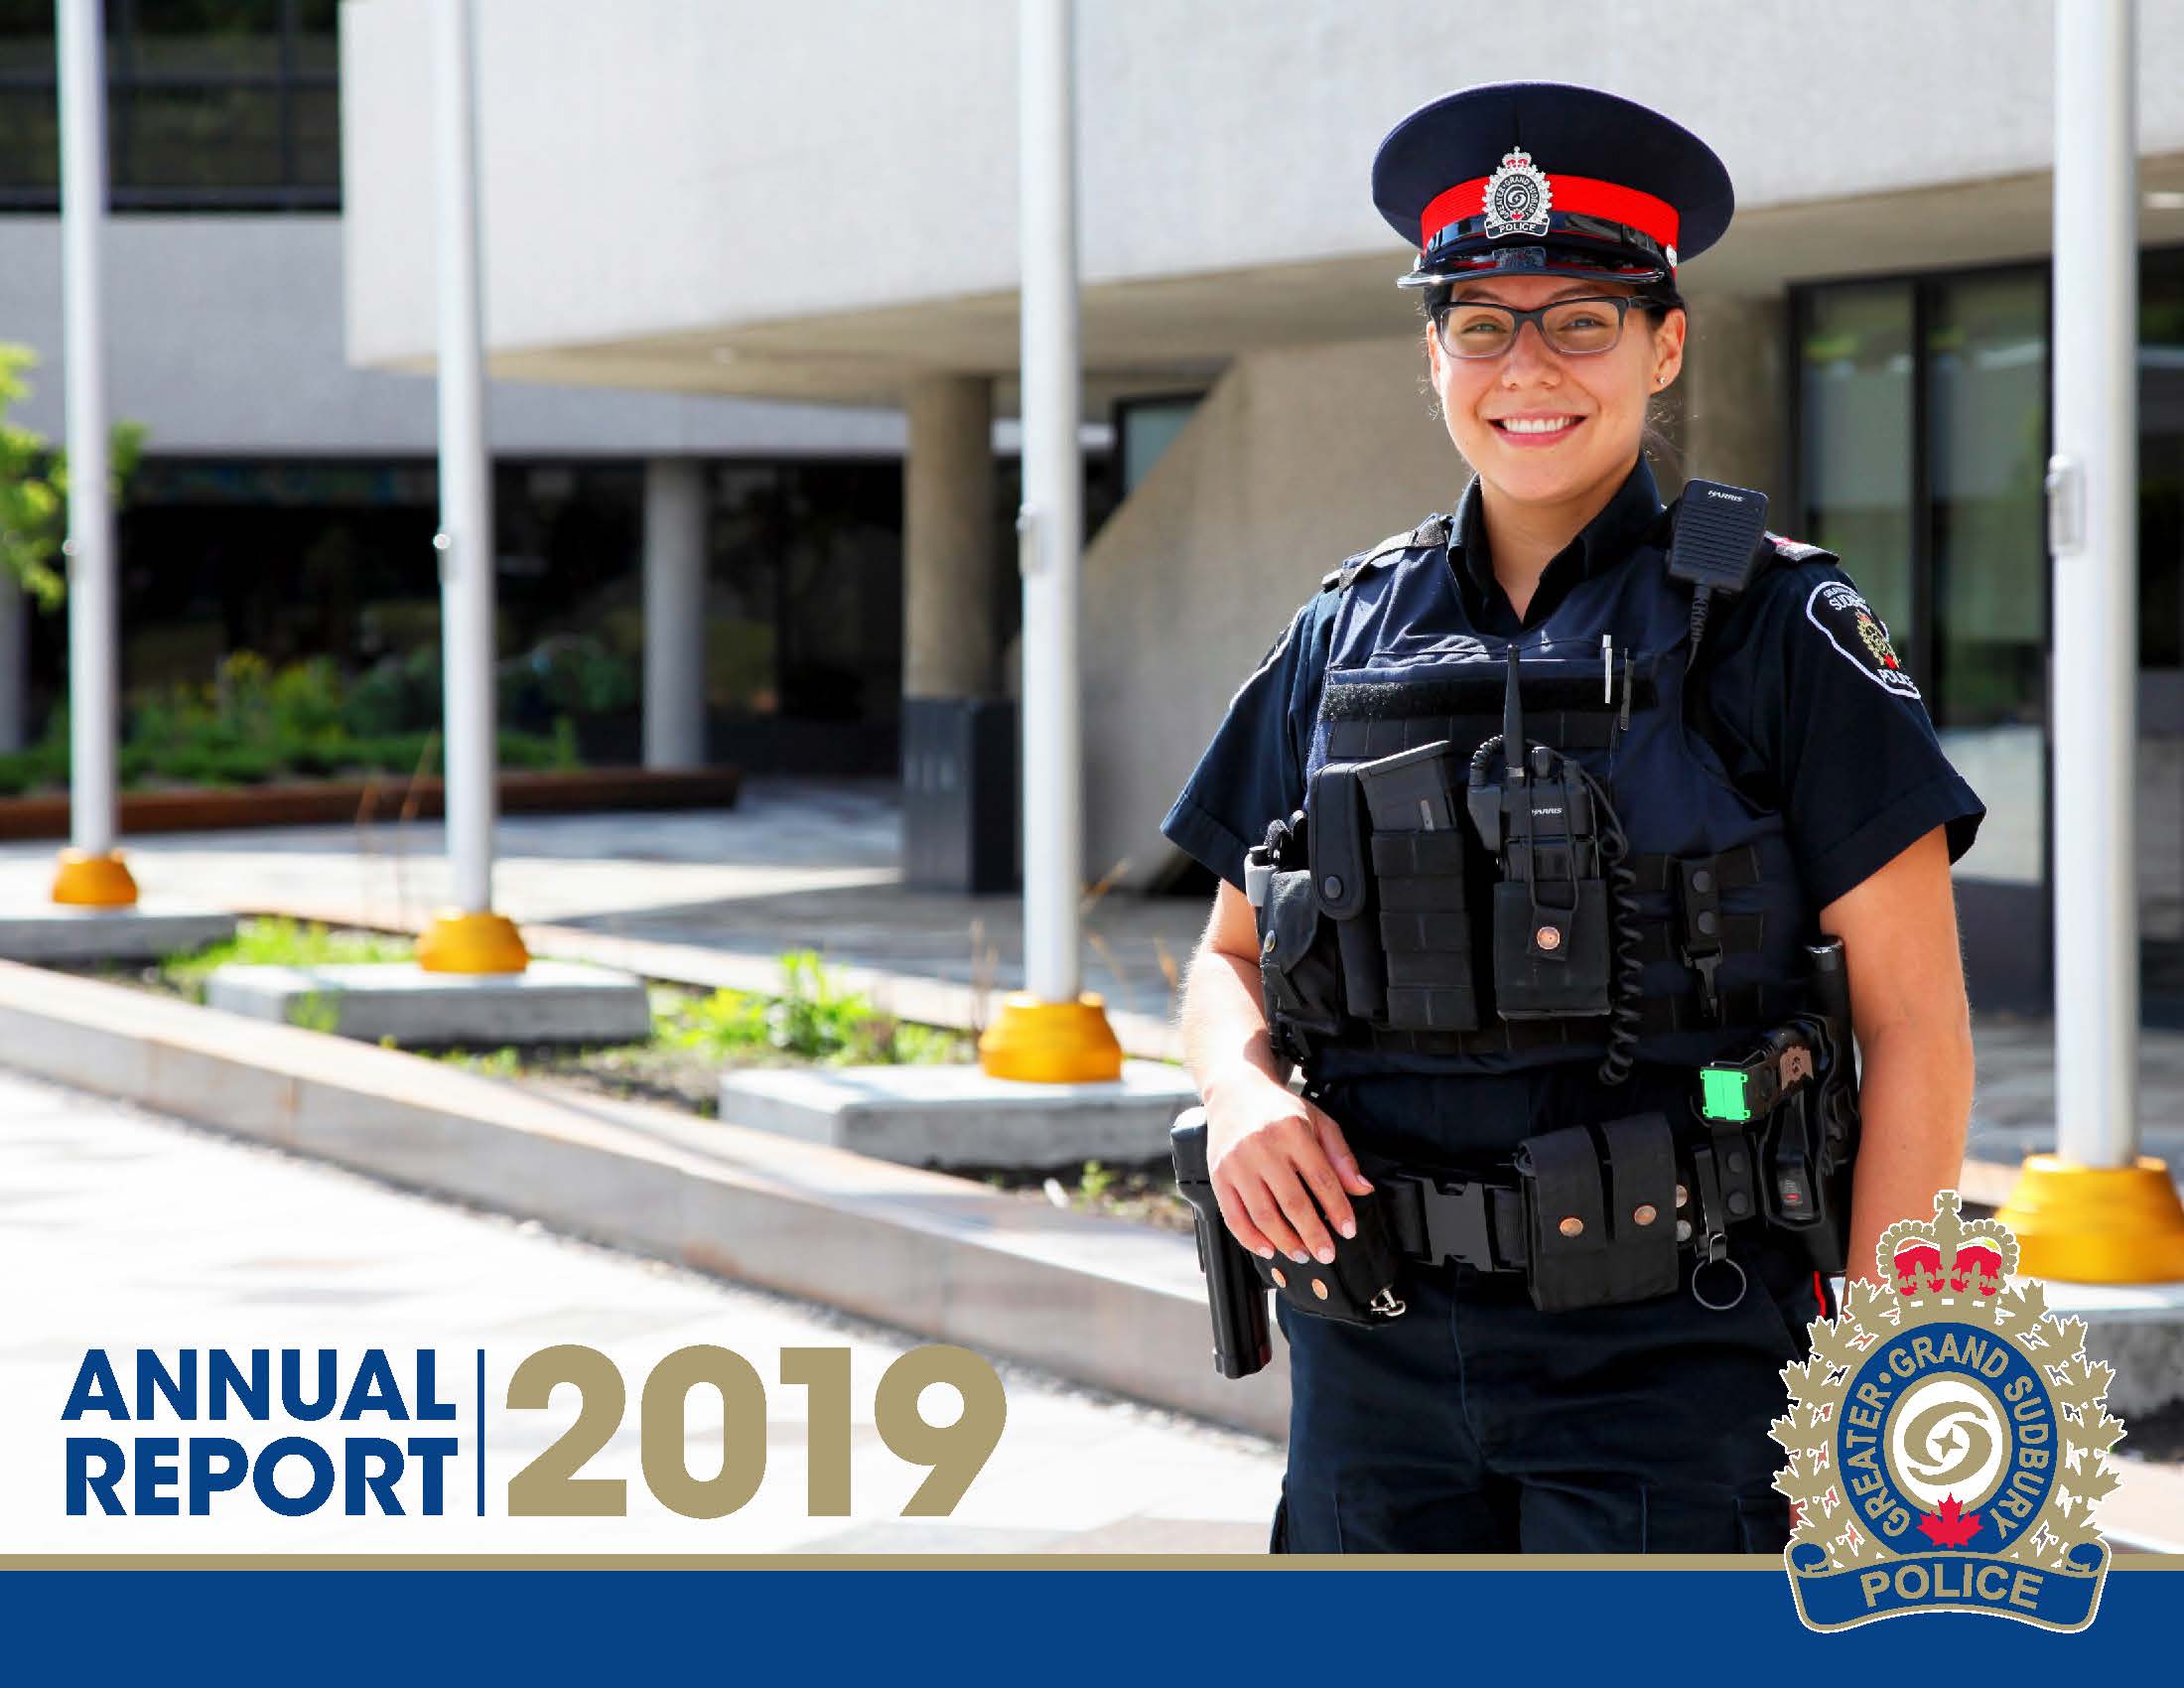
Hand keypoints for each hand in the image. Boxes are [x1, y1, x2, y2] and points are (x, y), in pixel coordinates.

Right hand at [1201, 1071, 1375, 1266]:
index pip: (1321, 1179)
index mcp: (1292, 1131)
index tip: (1348, 1231)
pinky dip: (1251, 1239)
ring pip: (1263, 1215)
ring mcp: (1236, 1163)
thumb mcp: (1318, 1121)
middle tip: (1326, 1253)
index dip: (1337, 1209)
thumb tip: (1361, 1189)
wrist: (1234, 1092)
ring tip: (1301, 1253)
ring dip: (1285, 1241)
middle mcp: (1261, 1147)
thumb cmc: (1279, 1109)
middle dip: (1313, 1234)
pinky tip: (1268, 1248)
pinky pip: (1234, 1217)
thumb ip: (1341, 1156)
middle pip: (1292, 1203)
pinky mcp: (1217, 1176)